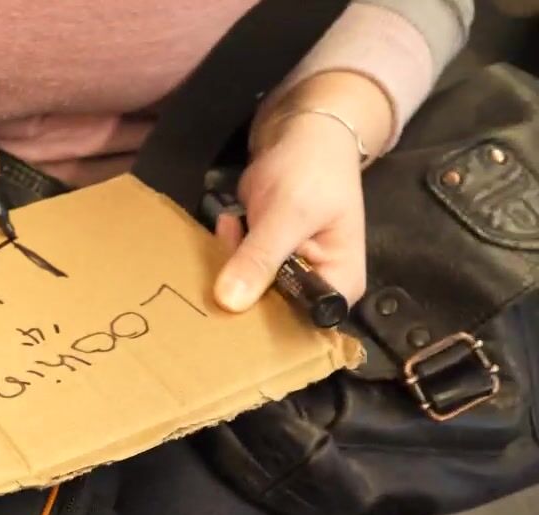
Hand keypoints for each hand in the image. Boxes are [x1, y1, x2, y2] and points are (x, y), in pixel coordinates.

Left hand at [213, 111, 367, 312]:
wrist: (300, 136)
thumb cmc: (311, 171)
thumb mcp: (288, 214)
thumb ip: (261, 258)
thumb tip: (229, 303)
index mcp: (340, 287)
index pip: (303, 327)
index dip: (266, 325)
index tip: (232, 311)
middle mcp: (315, 290)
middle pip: (270, 315)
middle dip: (241, 293)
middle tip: (225, 260)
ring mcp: (287, 277)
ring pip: (247, 294)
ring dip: (230, 265)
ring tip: (236, 227)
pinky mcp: (262, 262)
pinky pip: (235, 272)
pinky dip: (227, 249)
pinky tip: (233, 222)